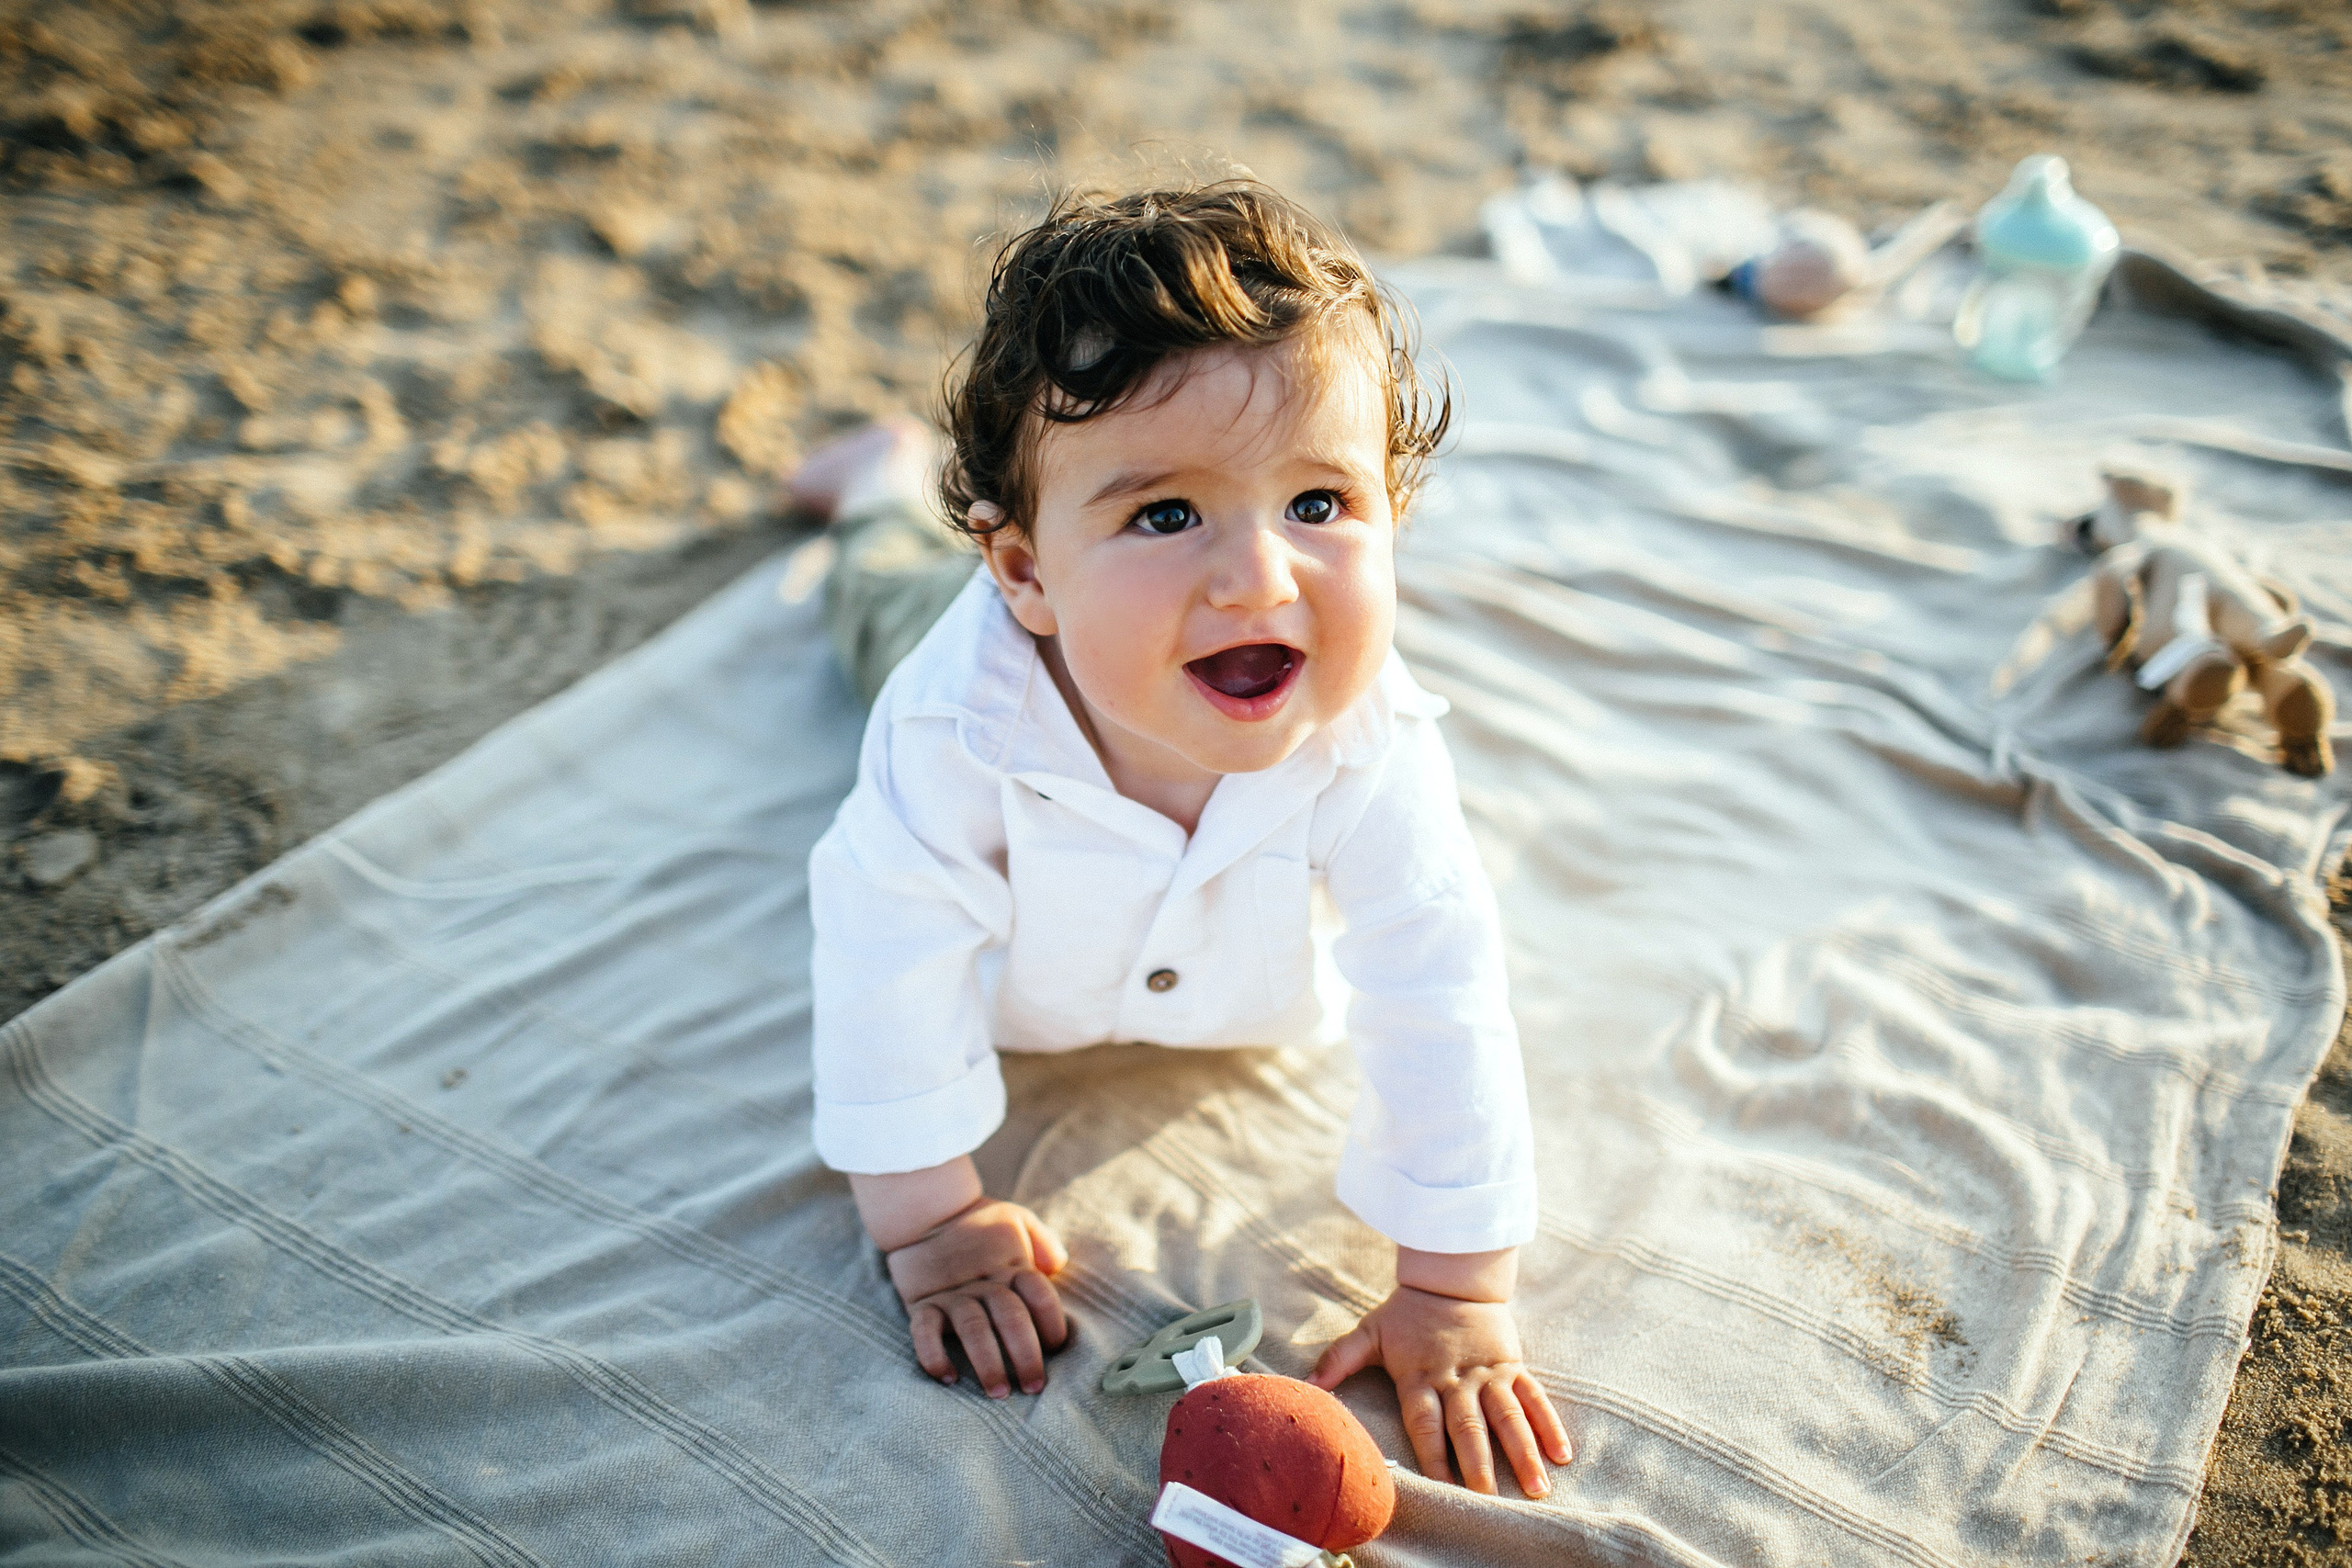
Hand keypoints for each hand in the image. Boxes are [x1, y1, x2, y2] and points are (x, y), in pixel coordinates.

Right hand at [884, 1197, 1069, 1398]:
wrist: (924, 1212)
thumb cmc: (978, 1221)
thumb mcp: (1016, 1219)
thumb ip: (1042, 1241)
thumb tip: (1059, 1266)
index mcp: (1011, 1264)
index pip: (1038, 1293)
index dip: (1051, 1320)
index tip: (1057, 1345)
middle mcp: (984, 1281)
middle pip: (1010, 1317)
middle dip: (1025, 1355)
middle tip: (1034, 1387)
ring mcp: (952, 1294)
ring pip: (973, 1329)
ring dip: (987, 1363)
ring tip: (998, 1393)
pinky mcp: (922, 1304)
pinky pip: (925, 1332)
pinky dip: (934, 1355)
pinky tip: (947, 1378)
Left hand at [1310, 1285, 1570, 1497]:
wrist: (1451, 1275)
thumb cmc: (1407, 1312)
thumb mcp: (1370, 1331)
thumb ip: (1341, 1359)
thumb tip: (1307, 1384)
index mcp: (1420, 1376)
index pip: (1426, 1422)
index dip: (1433, 1454)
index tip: (1443, 1488)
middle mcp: (1457, 1379)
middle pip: (1469, 1426)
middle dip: (1479, 1465)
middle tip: (1490, 1500)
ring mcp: (1487, 1373)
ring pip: (1508, 1416)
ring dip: (1523, 1452)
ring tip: (1536, 1488)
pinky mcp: (1511, 1364)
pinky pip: (1533, 1397)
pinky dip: (1549, 1424)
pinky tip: (1561, 1454)